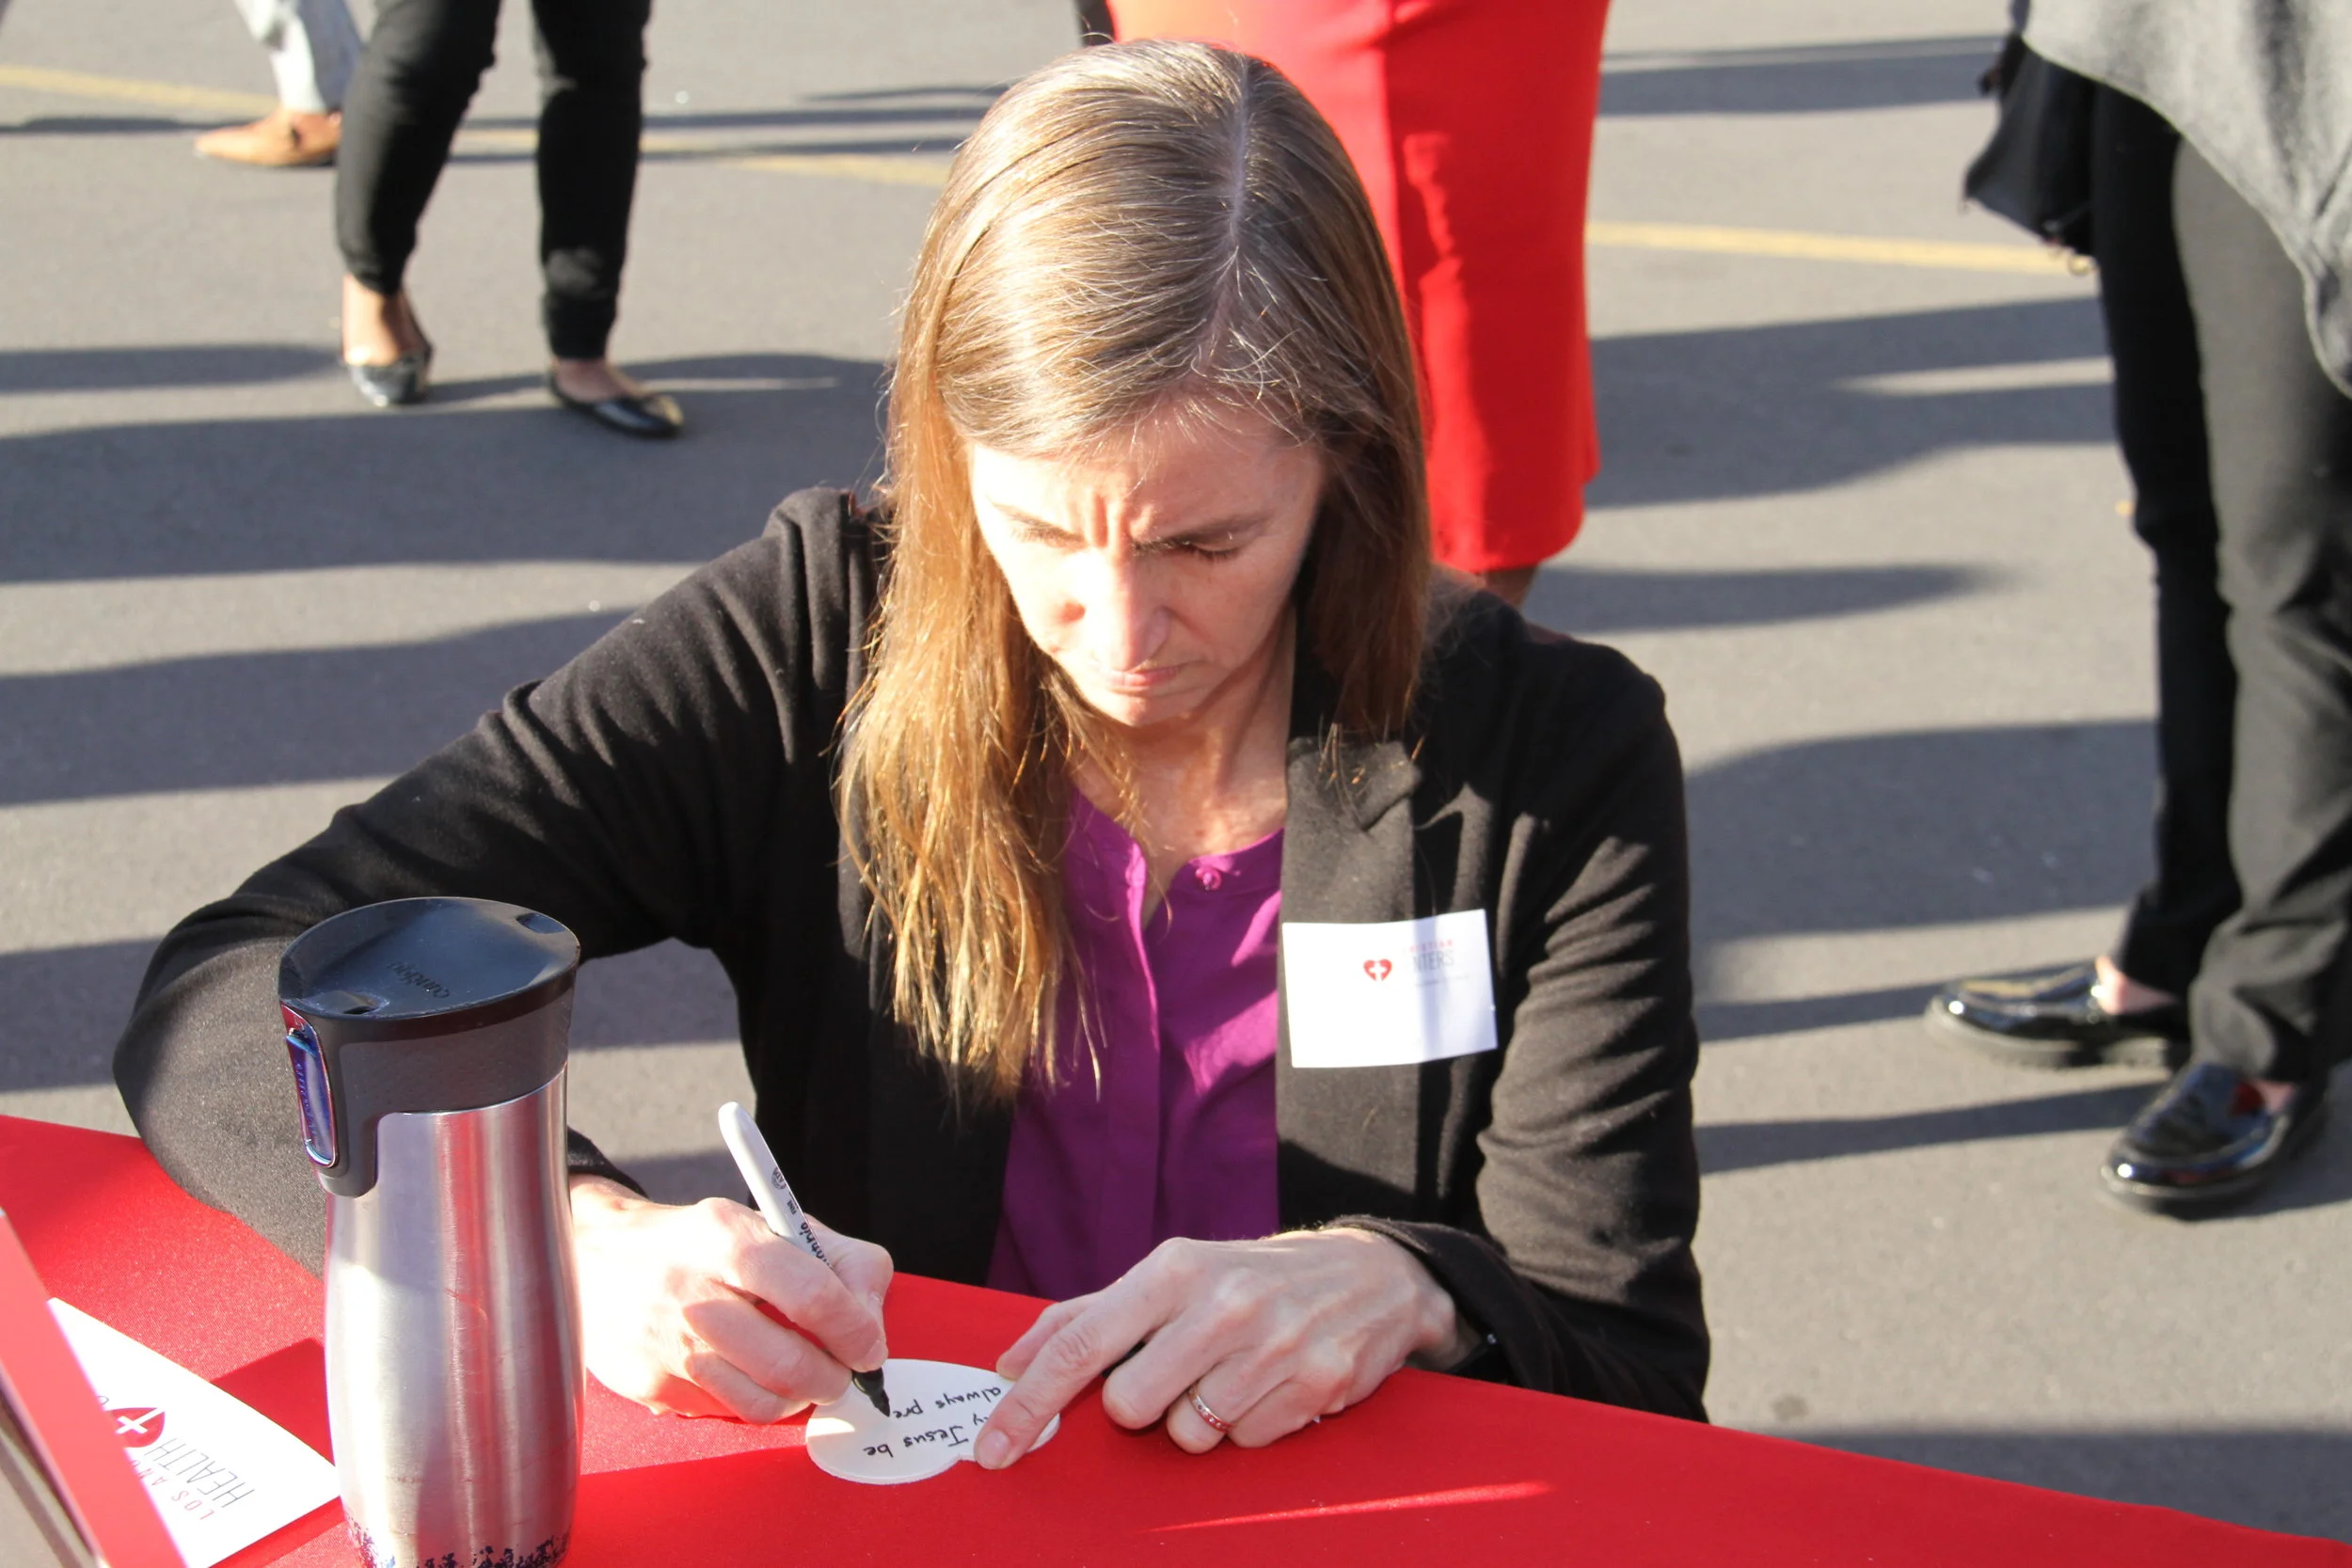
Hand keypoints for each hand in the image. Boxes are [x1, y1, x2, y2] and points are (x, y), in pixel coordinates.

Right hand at [568, 1175, 891, 1422]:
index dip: (854, 1330)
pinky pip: (724, 1412)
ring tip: (797, 1373)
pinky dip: (749, 1398)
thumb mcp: (772, 1224)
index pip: (811, 1294)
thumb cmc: (703, 1244)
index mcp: (729, 1238)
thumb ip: (840, 1262)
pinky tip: (742, 1369)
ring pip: (761, 1402)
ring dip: (796, 1397)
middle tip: (841, 1372)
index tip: (868, 1346)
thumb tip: (870, 1325)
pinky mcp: (647, 1384)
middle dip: (832, 1379)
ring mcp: (665, 1344)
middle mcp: (691, 1292)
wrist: (598, 1257)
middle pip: (788, 1364)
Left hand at [978, 1228, 1468, 1466]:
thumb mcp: (1172, 1274)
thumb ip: (1089, 1314)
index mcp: (1173, 1269)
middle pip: (1132, 1406)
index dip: (1030, 1403)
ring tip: (1231, 1377)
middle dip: (1144, 1405)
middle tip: (1178, 1373)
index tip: (992, 1448)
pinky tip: (1270, 1386)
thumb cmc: (1250, 1278)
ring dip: (1200, 1419)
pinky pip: (1247, 1443)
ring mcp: (1274, 1345)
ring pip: (1189, 1435)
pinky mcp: (1318, 1383)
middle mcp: (1222, 1303)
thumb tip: (1011, 1361)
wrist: (1370, 1275)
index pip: (1081, 1343)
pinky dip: (1250, 1426)